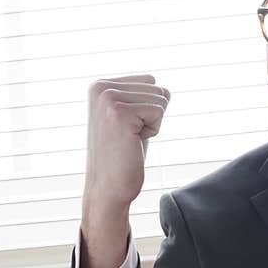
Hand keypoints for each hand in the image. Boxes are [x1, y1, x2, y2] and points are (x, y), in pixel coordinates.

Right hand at [83, 74, 169, 211]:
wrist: (108, 187)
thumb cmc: (123, 155)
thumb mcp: (130, 118)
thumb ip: (141, 99)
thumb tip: (167, 90)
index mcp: (100, 85)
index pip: (149, 81)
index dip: (148, 108)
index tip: (127, 127)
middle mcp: (101, 88)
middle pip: (157, 88)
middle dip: (151, 116)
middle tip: (129, 136)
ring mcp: (108, 98)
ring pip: (160, 100)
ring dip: (152, 124)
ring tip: (130, 139)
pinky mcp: (120, 112)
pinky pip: (159, 112)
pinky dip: (153, 131)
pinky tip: (132, 143)